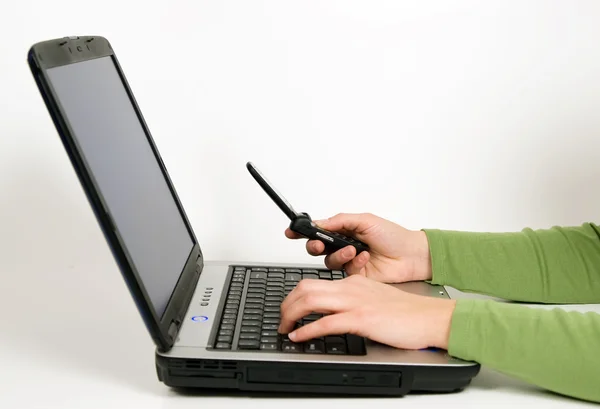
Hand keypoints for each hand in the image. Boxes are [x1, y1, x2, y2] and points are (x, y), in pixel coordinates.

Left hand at [279, 275, 455, 349]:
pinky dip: (307, 330)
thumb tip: (335, 314)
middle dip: (286, 304)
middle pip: (305, 287)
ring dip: (290, 314)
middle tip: (280, 320)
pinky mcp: (361, 318)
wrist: (429, 317)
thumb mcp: (374, 299)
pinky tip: (299, 337)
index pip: (313, 282)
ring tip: (284, 328)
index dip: (294, 296)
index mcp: (353, 283)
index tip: (288, 309)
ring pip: (310, 300)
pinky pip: (325, 323)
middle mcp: (350, 288)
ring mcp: (355, 302)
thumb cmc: (406, 312)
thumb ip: (353, 302)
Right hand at [285, 213, 431, 282]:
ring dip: (339, 254)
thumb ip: (340, 220)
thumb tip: (320, 222)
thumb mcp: (365, 220)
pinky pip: (344, 272)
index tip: (291, 232)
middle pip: (317, 248)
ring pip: (328, 262)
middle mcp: (343, 246)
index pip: (318, 230)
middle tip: (320, 243)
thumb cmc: (393, 236)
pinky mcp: (354, 277)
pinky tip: (366, 258)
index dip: (303, 232)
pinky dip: (354, 263)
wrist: (411, 256)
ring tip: (354, 249)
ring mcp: (348, 262)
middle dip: (315, 245)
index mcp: (344, 230)